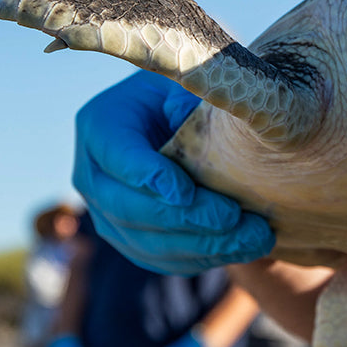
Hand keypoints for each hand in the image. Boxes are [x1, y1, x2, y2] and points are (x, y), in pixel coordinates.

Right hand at [73, 71, 275, 274]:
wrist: (178, 121)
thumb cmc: (185, 97)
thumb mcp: (184, 88)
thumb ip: (188, 104)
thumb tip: (198, 124)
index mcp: (101, 124)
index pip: (119, 156)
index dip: (149, 177)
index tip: (185, 192)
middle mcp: (93, 173)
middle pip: (129, 207)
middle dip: (186, 217)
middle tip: (233, 217)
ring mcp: (106, 212)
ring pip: (146, 242)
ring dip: (202, 245)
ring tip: (253, 238)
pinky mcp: (130, 238)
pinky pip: (160, 259)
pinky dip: (201, 257)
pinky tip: (241, 249)